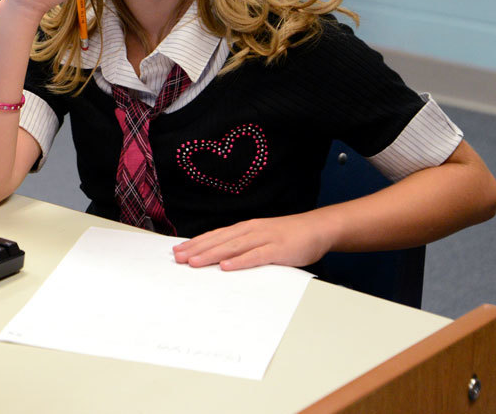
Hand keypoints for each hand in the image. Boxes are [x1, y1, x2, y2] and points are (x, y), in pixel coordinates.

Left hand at [171, 211, 335, 270]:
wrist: (317, 228)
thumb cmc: (288, 235)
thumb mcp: (262, 237)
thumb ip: (244, 246)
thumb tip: (221, 258)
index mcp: (245, 228)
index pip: (216, 235)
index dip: (196, 243)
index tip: (178, 251)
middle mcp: (251, 230)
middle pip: (219, 240)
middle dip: (197, 249)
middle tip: (178, 258)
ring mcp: (264, 239)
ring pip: (233, 247)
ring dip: (212, 255)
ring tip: (194, 262)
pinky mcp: (277, 249)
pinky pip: (256, 256)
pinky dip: (240, 261)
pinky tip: (226, 267)